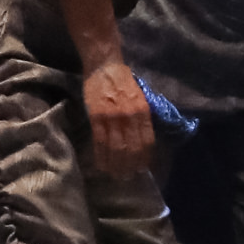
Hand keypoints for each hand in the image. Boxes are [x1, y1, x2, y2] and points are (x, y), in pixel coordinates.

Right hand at [81, 61, 154, 178]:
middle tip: (127, 177)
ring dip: (115, 164)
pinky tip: (101, 164)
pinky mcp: (96, 117)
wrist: (104, 66)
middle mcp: (130, 115)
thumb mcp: (140, 98)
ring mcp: (112, 117)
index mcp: (143, 111)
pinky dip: (101, 156)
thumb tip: (143, 140)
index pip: (147, 140)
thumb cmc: (123, 82)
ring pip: (115, 147)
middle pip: (131, 147)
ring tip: (114, 174)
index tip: (142, 169)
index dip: (144, 157)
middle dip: (129, 165)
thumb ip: (142, 117)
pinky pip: (99, 141)